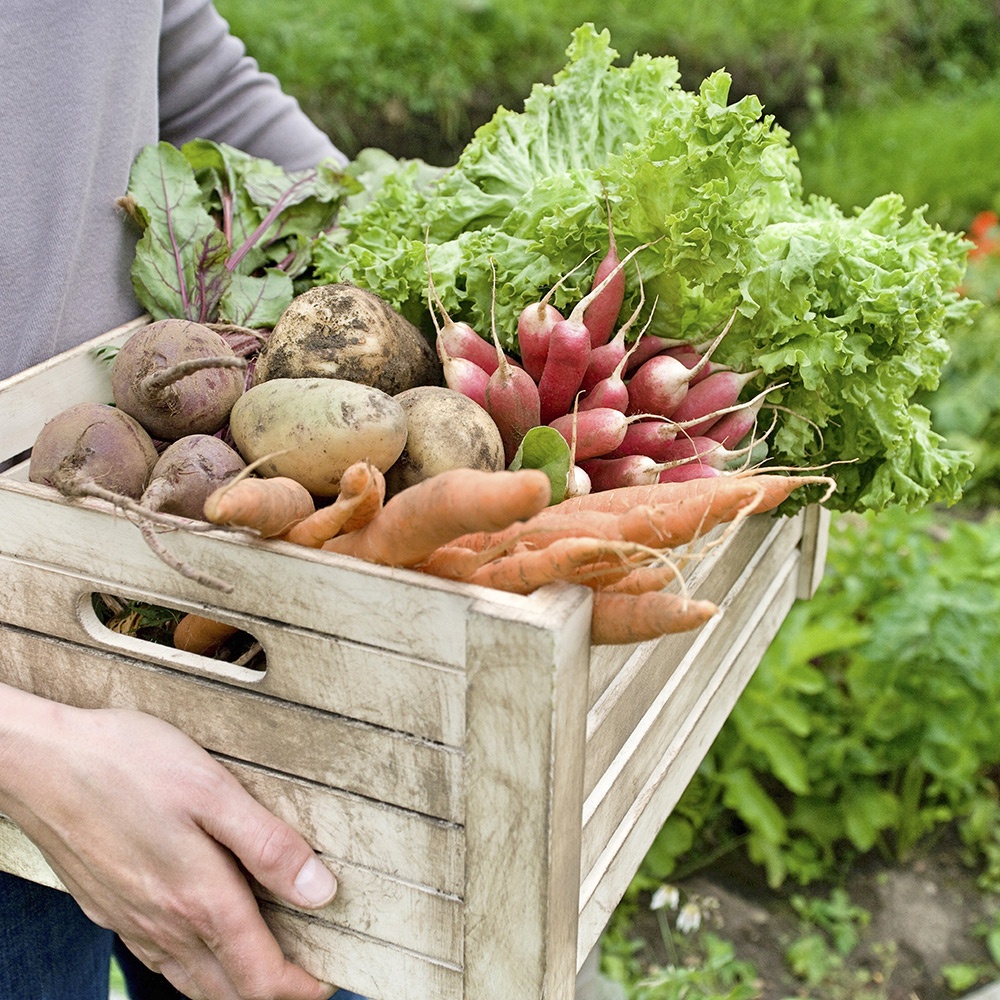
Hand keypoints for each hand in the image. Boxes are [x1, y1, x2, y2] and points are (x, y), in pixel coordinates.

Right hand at [0, 685, 337, 999]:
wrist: (40, 763)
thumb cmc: (129, 765)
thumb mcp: (213, 791)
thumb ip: (268, 845)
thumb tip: (320, 891)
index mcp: (199, 900)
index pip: (261, 977)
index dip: (302, 986)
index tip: (328, 976)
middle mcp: (165, 925)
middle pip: (229, 992)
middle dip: (272, 990)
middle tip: (306, 970)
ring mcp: (132, 923)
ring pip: (192, 982)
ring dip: (234, 983)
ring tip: (267, 958)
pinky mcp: (109, 910)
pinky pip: (160, 960)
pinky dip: (195, 965)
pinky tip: (205, 935)